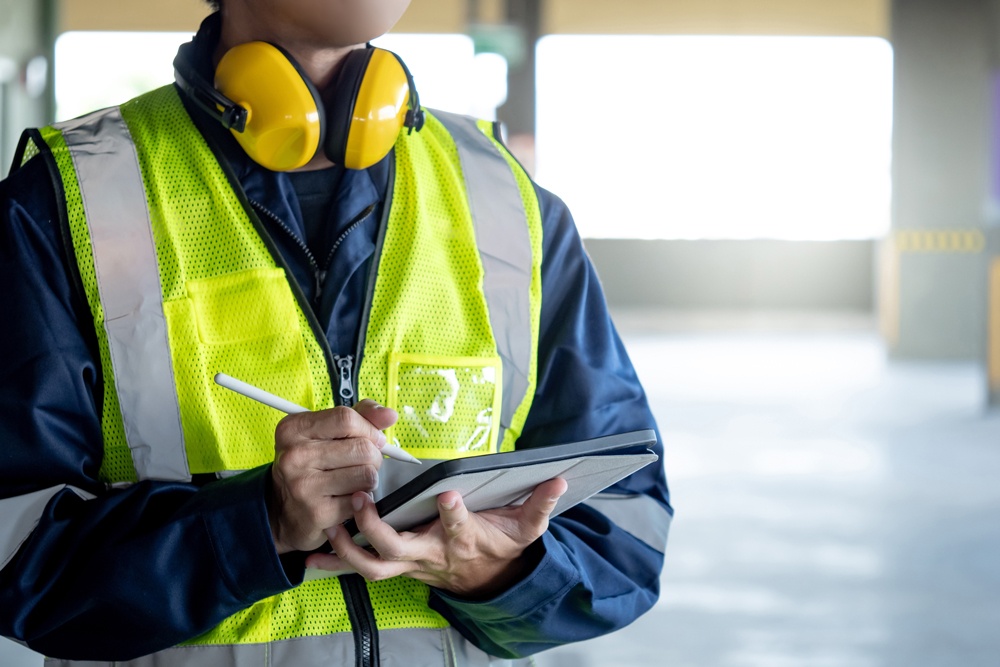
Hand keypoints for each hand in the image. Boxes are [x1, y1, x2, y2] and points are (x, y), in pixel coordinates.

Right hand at [269, 399, 397, 553]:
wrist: (283, 510)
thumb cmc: (311, 465)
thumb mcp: (325, 432)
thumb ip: (360, 416)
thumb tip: (390, 415)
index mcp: (294, 429)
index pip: (346, 418)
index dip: (369, 429)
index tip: (373, 438)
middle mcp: (294, 456)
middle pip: (362, 448)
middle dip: (374, 457)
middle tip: (363, 464)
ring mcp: (304, 485)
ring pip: (367, 475)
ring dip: (369, 479)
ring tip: (354, 481)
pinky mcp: (317, 512)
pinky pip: (361, 500)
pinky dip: (361, 500)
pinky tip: (346, 498)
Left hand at [305, 478, 568, 598]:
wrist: (486, 579)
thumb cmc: (500, 546)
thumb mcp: (526, 527)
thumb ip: (540, 504)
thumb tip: (559, 481)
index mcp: (463, 539)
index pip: (459, 527)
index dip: (453, 514)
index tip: (447, 494)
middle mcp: (431, 553)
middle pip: (400, 550)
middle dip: (378, 528)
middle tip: (364, 502)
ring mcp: (410, 562)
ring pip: (373, 565)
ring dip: (348, 549)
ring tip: (330, 526)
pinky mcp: (395, 564)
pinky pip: (360, 568)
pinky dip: (334, 562)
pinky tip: (310, 555)